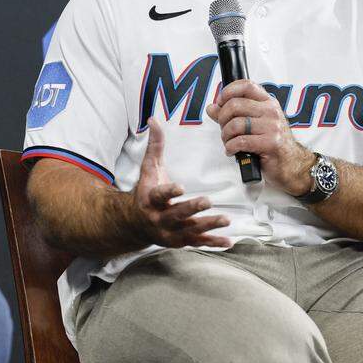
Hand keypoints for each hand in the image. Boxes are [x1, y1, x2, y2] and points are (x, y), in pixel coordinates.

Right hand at [128, 117, 230, 247]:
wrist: (134, 223)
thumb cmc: (145, 191)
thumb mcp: (148, 168)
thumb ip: (154, 146)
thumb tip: (154, 120)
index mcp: (150, 199)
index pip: (159, 195)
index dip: (169, 192)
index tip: (181, 187)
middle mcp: (158, 218)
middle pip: (176, 214)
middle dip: (191, 209)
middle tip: (207, 201)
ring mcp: (170, 232)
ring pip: (189, 230)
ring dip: (207, 225)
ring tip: (225, 219)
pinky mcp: (180, 241)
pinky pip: (197, 243)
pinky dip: (213, 243)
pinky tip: (228, 241)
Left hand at [206, 79, 314, 194]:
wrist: (292, 165)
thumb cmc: (271, 144)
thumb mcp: (253, 125)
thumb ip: (231, 115)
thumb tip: (211, 108)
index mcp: (268, 103)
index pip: (246, 85)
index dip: (228, 91)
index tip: (220, 103)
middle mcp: (271, 111)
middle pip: (235, 105)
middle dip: (222, 119)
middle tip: (223, 129)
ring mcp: (272, 127)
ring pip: (235, 124)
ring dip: (225, 136)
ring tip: (228, 142)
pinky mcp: (271, 143)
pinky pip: (240, 141)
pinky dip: (231, 147)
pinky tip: (232, 151)